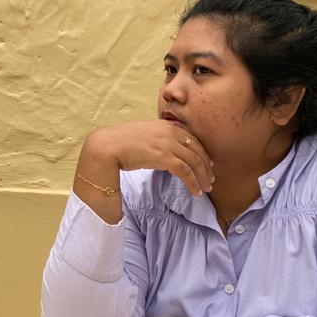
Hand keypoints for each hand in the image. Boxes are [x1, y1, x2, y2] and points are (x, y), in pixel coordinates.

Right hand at [84, 121, 213, 196]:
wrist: (106, 146)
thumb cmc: (119, 142)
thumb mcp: (142, 135)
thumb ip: (156, 139)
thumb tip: (162, 151)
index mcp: (166, 125)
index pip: (192, 139)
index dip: (203, 153)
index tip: (207, 164)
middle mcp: (170, 132)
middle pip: (197, 150)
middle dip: (206, 166)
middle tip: (210, 179)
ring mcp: (168, 144)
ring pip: (194, 162)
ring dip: (202, 177)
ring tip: (205, 188)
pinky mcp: (164, 157)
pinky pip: (185, 172)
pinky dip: (193, 182)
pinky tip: (195, 191)